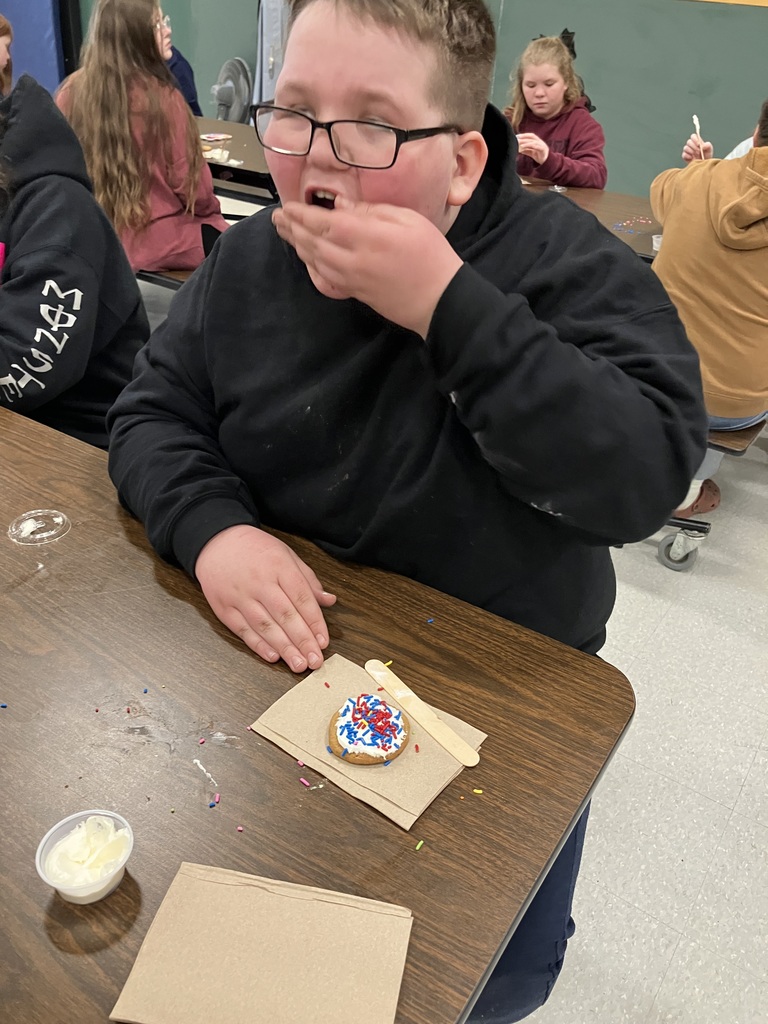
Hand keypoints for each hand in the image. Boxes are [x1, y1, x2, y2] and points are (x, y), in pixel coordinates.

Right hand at [195, 525, 336, 672]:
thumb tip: (329, 601)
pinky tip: (273, 656)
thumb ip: (308, 579)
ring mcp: (240, 596)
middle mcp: (260, 582)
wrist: (216, 542)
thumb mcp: (286, 554)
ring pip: (265, 626)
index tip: (324, 642)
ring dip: (284, 648)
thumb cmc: (255, 549)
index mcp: (279, 566)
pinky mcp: (224, 608)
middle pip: (285, 615)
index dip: (315, 623)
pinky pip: (243, 630)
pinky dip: (258, 645)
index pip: (302, 598)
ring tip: (299, 664)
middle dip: (303, 641)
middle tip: (315, 661)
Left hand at [272, 198, 462, 338]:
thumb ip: (372, 211)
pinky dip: (311, 266)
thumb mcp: (408, 219)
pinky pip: (324, 278)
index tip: (287, 206)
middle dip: (292, 228)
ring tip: (284, 232)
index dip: (301, 214)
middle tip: (277, 217)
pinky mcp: (355, 293)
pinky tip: (305, 259)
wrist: (441, 300)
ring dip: (297, 245)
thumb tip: (342, 205)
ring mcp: (351, 279)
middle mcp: (352, 259)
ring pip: (315, 260)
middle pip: (313, 242)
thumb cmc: (430, 255)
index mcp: (366, 236)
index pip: (323, 222)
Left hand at [515, 133, 549, 164]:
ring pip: (533, 142)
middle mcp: (540, 142)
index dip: (524, 135)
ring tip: (519, 143)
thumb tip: (519, 149)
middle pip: (532, 137)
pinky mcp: (543, 149)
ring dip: (526, 142)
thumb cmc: (539, 156)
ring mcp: (542, 145)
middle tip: (517, 138)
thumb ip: (526, 150)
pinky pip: (536, 147)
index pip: (531, 136)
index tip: (517, 136)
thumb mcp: (531, 153)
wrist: (547, 162)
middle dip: (524, 136)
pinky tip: (524, 147)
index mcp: (537, 141)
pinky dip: (530, 146)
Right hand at [682, 133, 712, 161]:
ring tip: (696, 155)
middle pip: (689, 141)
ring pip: (685, 148)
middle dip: (694, 146)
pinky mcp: (685, 157)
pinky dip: (688, 156)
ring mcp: (687, 151)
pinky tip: (692, 158)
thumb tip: (702, 146)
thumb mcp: (709, 150)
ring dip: (691, 151)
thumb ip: (708, 145)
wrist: (703, 164)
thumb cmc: (707, 156)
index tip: (699, 144)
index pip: (693, 136)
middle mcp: (691, 145)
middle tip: (699, 151)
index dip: (695, 139)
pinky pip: (684, 154)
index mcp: (697, 141)